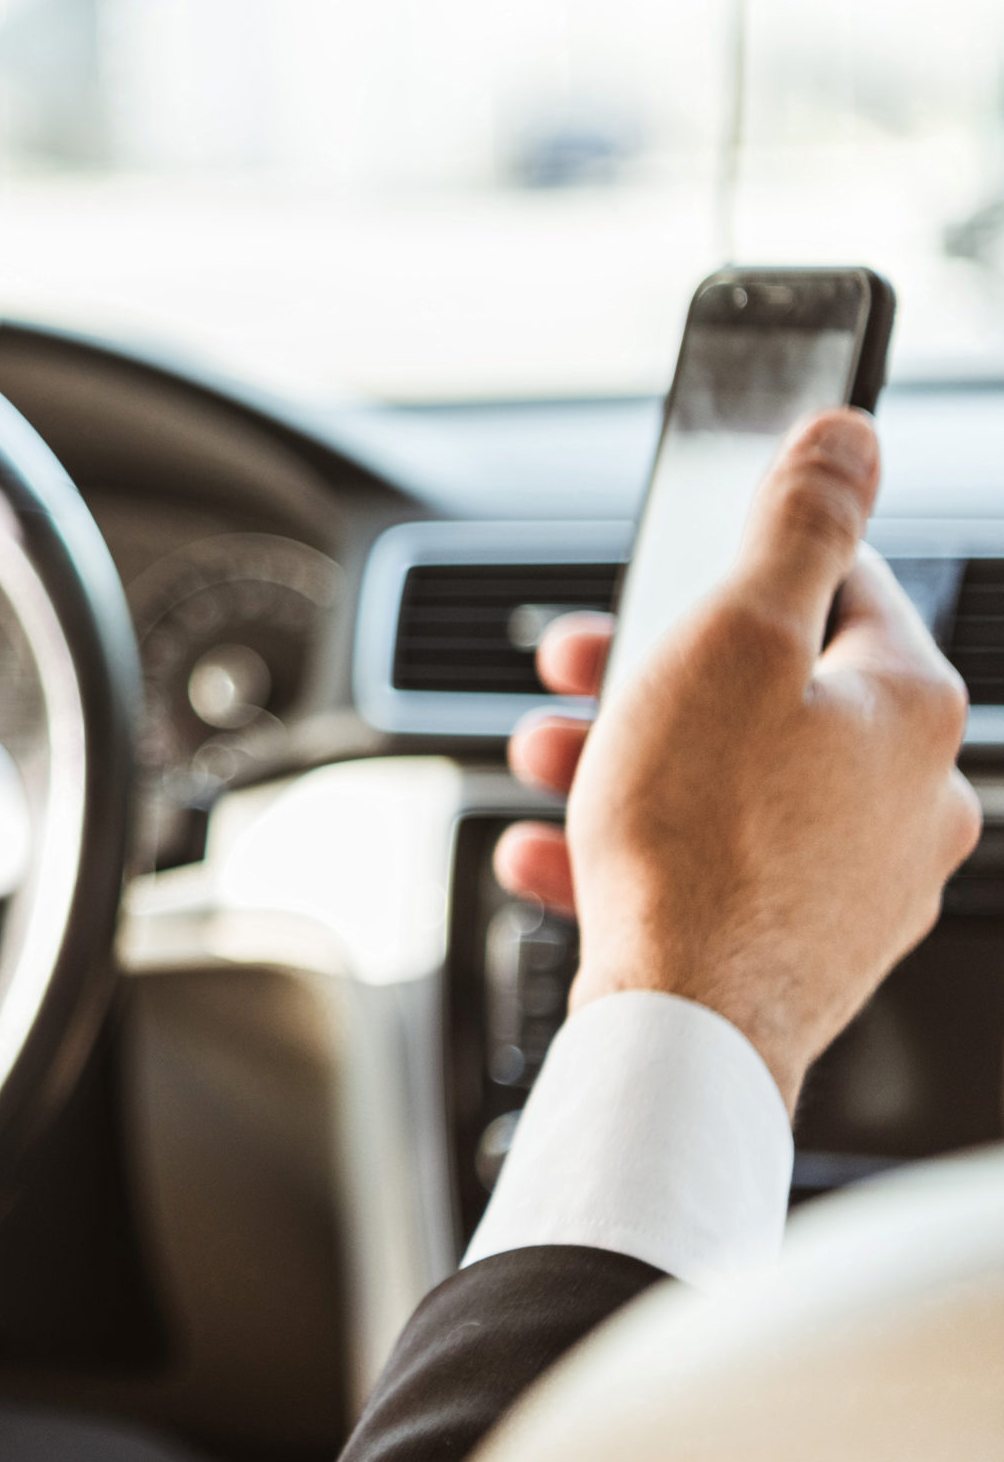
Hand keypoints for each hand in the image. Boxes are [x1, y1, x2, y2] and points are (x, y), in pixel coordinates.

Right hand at [495, 410, 980, 1108]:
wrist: (683, 1025)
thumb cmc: (700, 840)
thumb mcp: (729, 639)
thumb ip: (795, 526)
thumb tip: (851, 436)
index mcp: (911, 705)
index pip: (841, 587)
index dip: (735, 570)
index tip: (668, 579)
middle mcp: (910, 794)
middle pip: (771, 691)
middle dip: (652, 675)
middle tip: (580, 675)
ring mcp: (864, 881)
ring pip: (733, 782)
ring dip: (628, 760)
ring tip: (550, 766)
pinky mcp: (808, 948)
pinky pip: (712, 868)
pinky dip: (634, 851)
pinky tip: (561, 853)